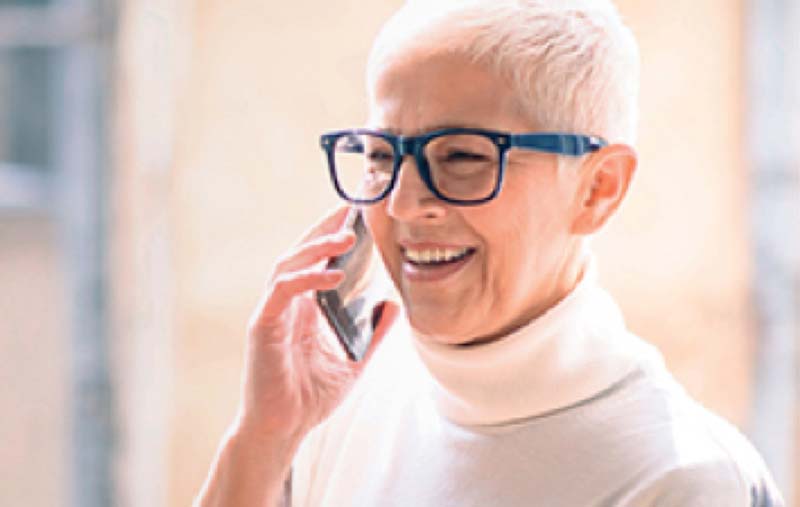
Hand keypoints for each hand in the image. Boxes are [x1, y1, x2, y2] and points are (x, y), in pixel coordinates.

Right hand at [236, 206, 398, 445]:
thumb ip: (372, 334)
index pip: (316, 262)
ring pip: (288, 265)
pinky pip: (282, 292)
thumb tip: (394, 307)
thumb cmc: (310, 397)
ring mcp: (272, 314)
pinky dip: (306, 279)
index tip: (356, 215)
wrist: (283, 430)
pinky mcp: (263, 327)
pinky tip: (333, 275)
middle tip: (350, 209)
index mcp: (304, 309)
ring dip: (317, 248)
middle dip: (324, 229)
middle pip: (300, 254)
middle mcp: (285, 305)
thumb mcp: (353, 360)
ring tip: (347, 237)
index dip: (333, 236)